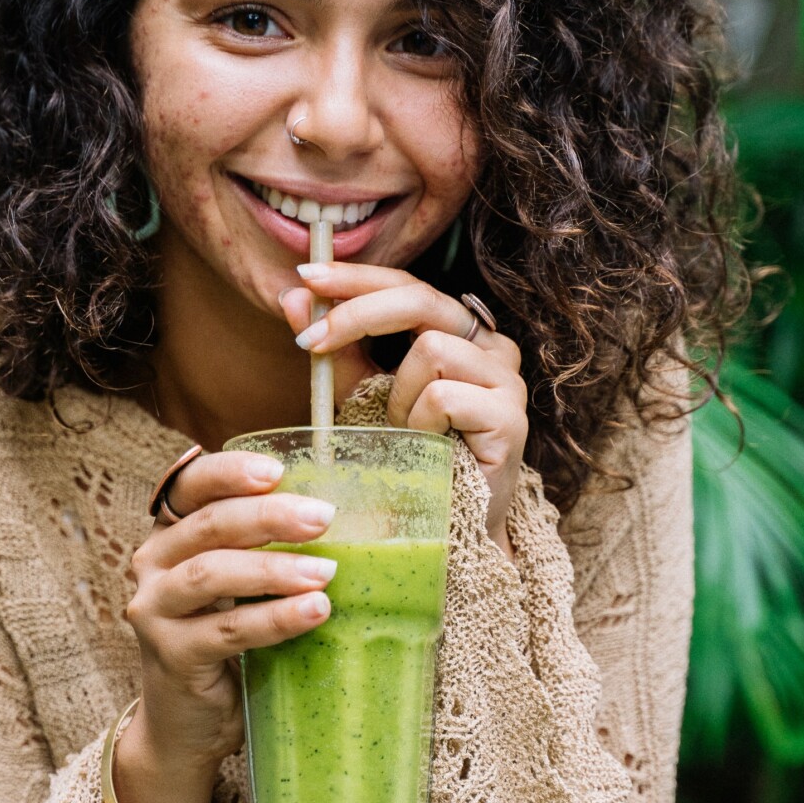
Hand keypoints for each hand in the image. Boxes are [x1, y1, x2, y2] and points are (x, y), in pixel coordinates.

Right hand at [125, 451, 337, 771]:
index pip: (190, 486)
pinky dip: (273, 618)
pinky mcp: (170, 655)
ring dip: (273, 568)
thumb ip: (270, 553)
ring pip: (211, 574)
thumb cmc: (227, 646)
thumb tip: (363, 521)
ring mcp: (154, 610)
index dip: (229, 472)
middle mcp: (152, 565)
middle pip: (207, 525)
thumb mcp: (243, 590)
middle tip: (323, 517)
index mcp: (170, 536)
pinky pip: (226, 630)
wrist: (186, 727)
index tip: (277, 470)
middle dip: (268, 516)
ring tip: (326, 571)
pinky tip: (313, 611)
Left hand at [281, 263, 527, 552]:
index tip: (306, 275)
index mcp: (458, 332)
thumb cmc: (406, 458)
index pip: (408, 284)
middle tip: (310, 343)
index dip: (357, 277)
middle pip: (421, 299)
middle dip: (356, 315)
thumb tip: (293, 294)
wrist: (445, 527)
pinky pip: (444, 395)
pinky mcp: (511, 416)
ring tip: (402, 432)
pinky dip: (419, 422)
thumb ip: (335, 348)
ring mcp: (506, 379)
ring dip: (397, 395)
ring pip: (430, 349)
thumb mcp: (360, 395)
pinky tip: (426, 447)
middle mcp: (490, 345)